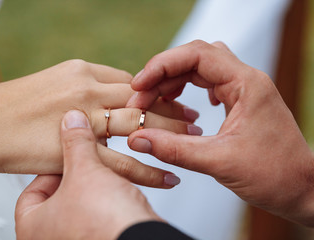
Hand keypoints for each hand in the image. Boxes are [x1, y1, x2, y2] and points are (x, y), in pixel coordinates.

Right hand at [0, 60, 200, 187]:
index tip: (172, 98)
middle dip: (172, 107)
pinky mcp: (77, 151)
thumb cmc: (14, 105)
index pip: (130, 79)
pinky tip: (168, 175)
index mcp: (82, 71)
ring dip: (169, 132)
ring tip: (192, 139)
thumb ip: (86, 90)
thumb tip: (111, 99)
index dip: (155, 90)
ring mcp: (84, 119)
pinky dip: (149, 169)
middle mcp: (87, 90)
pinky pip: (122, 161)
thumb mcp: (54, 84)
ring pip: (138, 124)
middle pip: (142, 97)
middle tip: (194, 117)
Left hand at [15, 110, 160, 239]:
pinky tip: (118, 190)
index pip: (32, 190)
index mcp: (33, 227)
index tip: (67, 156)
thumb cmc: (104, 224)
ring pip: (81, 205)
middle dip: (77, 175)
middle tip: (87, 160)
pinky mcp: (99, 238)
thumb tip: (71, 119)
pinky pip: (99, 215)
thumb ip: (76, 143)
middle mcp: (51, 238)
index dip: (52, 168)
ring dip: (95, 186)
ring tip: (106, 173)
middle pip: (59, 196)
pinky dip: (106, 200)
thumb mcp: (85, 171)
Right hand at [126, 40, 313, 225]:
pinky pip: (206, 82)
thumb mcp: (219, 161)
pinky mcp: (238, 101)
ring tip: (153, 100)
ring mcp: (242, 89)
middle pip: (194, 58)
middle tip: (140, 96)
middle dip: (163, 74)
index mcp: (246, 84)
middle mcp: (245, 80)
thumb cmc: (273, 174)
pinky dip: (185, 88)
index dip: (162, 66)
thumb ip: (174, 149)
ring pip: (199, 69)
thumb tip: (137, 139)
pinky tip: (178, 103)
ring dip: (172, 80)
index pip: (196, 55)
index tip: (139, 85)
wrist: (299, 188)